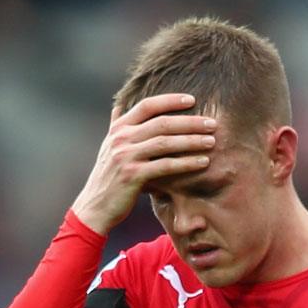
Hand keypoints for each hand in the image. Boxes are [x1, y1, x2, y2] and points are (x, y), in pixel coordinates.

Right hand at [71, 94, 216, 234]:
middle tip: (212, 123)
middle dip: (190, 122)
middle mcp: (121, 138)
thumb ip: (116, 127)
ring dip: (192, 141)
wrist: (94, 207)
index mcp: (118, 128)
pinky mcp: (132, 175)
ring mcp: (125, 156)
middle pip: (162, 123)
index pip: (147, 106)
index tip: (192, 100)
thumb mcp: (108, 148)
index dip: (170, 100)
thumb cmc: (108, 177)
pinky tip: (202, 162)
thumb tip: (118, 107)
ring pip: (165, 143)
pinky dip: (186, 163)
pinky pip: (166, 166)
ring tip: (211, 141)